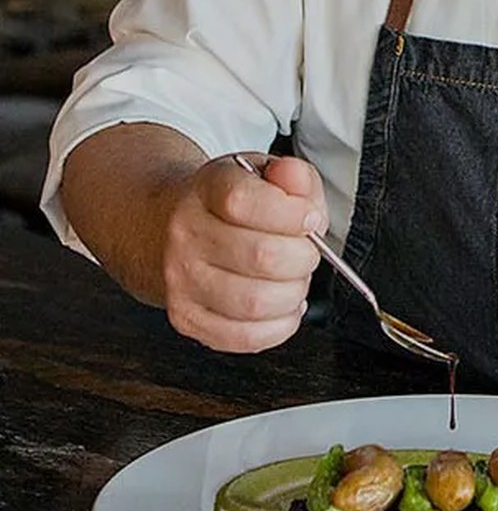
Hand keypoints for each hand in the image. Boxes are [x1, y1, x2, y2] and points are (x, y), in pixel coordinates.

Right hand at [162, 154, 327, 352]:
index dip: (291, 214)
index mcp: (209, 188)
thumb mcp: (267, 173)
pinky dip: (278, 326)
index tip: (310, 218)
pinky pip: (244, 337)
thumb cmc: (234, 205)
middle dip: (303, 258)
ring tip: (293, 279)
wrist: (174, 228)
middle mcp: (186, 233)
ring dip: (293, 294)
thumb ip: (294, 176)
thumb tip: (294, 180)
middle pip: (261, 256)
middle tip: (306, 253)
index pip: (245, 201)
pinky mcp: (186, 317)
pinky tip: (281, 306)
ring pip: (255, 302)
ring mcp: (181, 279)